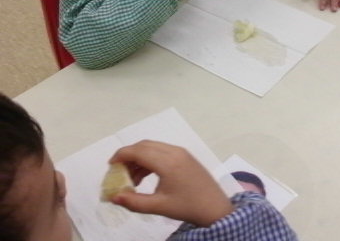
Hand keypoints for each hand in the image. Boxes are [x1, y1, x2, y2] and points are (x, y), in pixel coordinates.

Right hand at [108, 140, 232, 226]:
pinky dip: (150, 160)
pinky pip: (162, 151)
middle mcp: (175, 152)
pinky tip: (145, 177)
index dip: (121, 155)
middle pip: (145, 146)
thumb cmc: (187, 206)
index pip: (139, 151)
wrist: (215, 207)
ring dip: (139, 159)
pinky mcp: (186, 156)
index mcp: (168, 162)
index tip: (110, 166)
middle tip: (119, 173)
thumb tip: (113, 197)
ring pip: (154, 148)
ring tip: (132, 180)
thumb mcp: (158, 206)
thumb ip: (134, 201)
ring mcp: (182, 152)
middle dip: (129, 156)